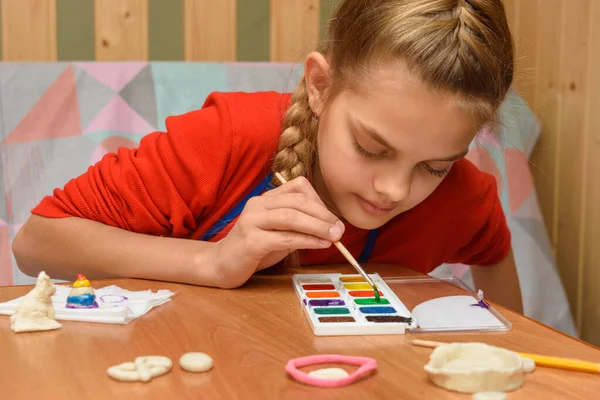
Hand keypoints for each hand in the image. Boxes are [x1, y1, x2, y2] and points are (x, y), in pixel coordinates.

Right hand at [212, 176, 344, 287]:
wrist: (221, 265)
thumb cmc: (255, 248)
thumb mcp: (280, 232)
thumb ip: (300, 226)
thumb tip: (330, 227)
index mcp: (266, 199)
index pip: (298, 187)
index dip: (319, 201)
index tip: (332, 219)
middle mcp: (258, 205)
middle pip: (297, 201)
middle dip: (323, 214)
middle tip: (339, 229)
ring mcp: (252, 221)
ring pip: (291, 216)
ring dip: (317, 226)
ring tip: (334, 236)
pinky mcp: (251, 241)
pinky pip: (284, 237)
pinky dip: (306, 240)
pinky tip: (319, 245)